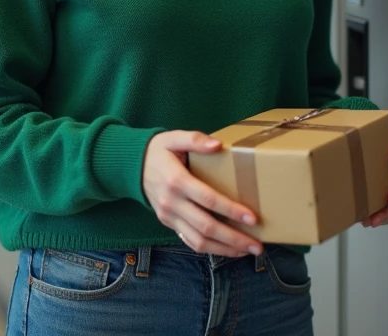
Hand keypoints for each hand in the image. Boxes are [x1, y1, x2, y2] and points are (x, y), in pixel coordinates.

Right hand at [142, 130, 263, 257]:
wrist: (130, 165)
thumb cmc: (158, 150)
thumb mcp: (174, 138)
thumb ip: (195, 139)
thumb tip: (218, 145)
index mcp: (177, 181)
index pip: (208, 200)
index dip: (231, 210)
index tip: (252, 218)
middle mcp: (172, 202)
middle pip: (206, 226)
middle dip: (234, 238)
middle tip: (256, 245)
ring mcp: (169, 216)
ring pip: (198, 240)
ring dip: (225, 249)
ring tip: (247, 250)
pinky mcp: (169, 223)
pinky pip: (190, 241)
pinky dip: (211, 249)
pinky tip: (229, 249)